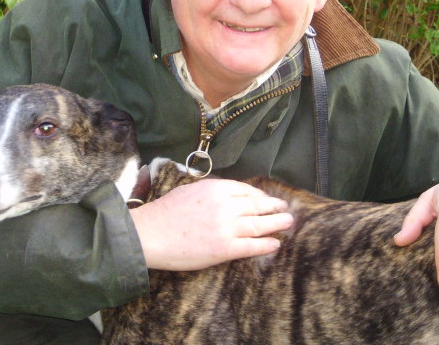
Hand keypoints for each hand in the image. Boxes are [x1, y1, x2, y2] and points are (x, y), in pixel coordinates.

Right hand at [129, 178, 292, 270]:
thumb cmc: (165, 212)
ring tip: (288, 223)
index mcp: (216, 188)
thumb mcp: (190, 190)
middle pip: (257, 205)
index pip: (246, 190)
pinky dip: (266, 245)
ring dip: (277, 224)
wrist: (150, 234)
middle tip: (285, 208)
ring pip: (260, 224)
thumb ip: (212, 191)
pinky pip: (252, 246)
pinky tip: (275, 244)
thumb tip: (229, 194)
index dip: (259, 196)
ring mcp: (226, 227)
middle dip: (274, 207)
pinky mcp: (224, 249)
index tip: (267, 199)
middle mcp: (225, 205)